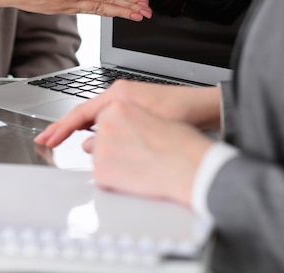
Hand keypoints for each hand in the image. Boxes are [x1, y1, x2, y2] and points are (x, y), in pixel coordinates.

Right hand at [0, 0, 152, 20]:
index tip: (142, 0)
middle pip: (107, 2)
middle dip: (129, 7)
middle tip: (147, 13)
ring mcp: (64, 4)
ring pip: (98, 10)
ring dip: (118, 13)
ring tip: (134, 16)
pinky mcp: (57, 9)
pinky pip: (85, 12)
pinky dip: (100, 13)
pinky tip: (107, 13)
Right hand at [34, 80, 220, 147]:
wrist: (204, 107)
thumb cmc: (180, 112)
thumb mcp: (144, 128)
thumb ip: (113, 137)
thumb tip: (88, 145)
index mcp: (117, 94)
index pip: (80, 113)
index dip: (61, 128)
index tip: (47, 138)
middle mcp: (118, 94)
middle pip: (83, 112)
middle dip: (62, 127)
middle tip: (45, 139)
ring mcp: (125, 99)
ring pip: (94, 115)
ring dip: (78, 128)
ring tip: (60, 139)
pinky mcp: (133, 107)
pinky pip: (106, 118)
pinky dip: (94, 128)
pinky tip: (92, 137)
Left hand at [87, 99, 213, 205]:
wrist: (193, 165)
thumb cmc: (181, 141)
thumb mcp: (151, 119)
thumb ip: (121, 123)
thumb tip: (95, 140)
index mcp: (118, 103)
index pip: (96, 117)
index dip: (100, 130)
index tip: (90, 136)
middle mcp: (106, 122)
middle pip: (97, 138)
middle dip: (112, 147)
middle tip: (139, 154)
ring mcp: (102, 146)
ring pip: (99, 157)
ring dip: (114, 163)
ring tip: (142, 165)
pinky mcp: (102, 170)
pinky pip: (101, 176)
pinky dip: (114, 180)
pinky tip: (137, 177)